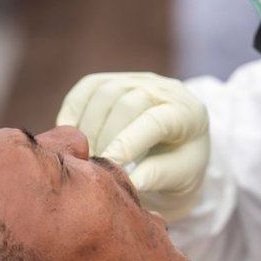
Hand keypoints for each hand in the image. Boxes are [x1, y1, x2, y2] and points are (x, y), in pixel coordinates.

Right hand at [57, 73, 209, 220]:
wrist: (177, 144)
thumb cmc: (179, 165)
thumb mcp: (179, 177)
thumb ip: (155, 176)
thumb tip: (126, 181)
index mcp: (187, 113)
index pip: (155, 121)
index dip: (128, 142)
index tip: (109, 163)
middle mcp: (164, 89)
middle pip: (127, 103)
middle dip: (106, 136)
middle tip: (95, 166)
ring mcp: (138, 80)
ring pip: (104, 93)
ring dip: (89, 127)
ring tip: (87, 156)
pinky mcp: (114, 80)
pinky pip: (87, 88)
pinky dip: (75, 111)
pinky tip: (74, 136)